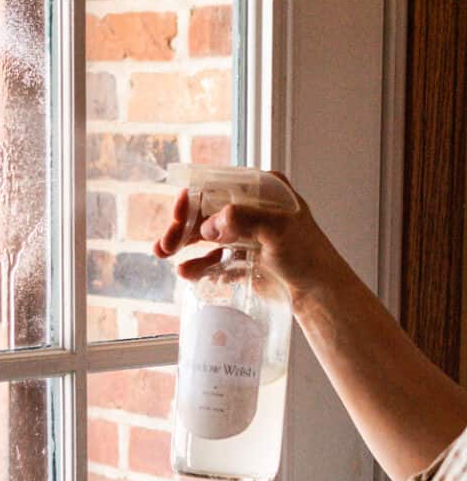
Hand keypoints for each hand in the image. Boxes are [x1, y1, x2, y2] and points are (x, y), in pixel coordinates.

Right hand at [153, 171, 339, 307]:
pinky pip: (212, 258)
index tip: (178, 214)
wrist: (317, 293)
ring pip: (204, 234)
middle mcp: (251, 208)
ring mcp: (244, 233)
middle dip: (182, 225)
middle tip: (165, 243)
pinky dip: (196, 264)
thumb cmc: (307, 256)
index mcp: (263, 189)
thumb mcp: (279, 230)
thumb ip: (244, 219)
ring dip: (182, 244)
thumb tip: (210, 224)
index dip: (195, 199)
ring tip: (163, 255)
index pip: (219, 186)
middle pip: (206, 210)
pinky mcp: (240, 257)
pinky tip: (185, 272)